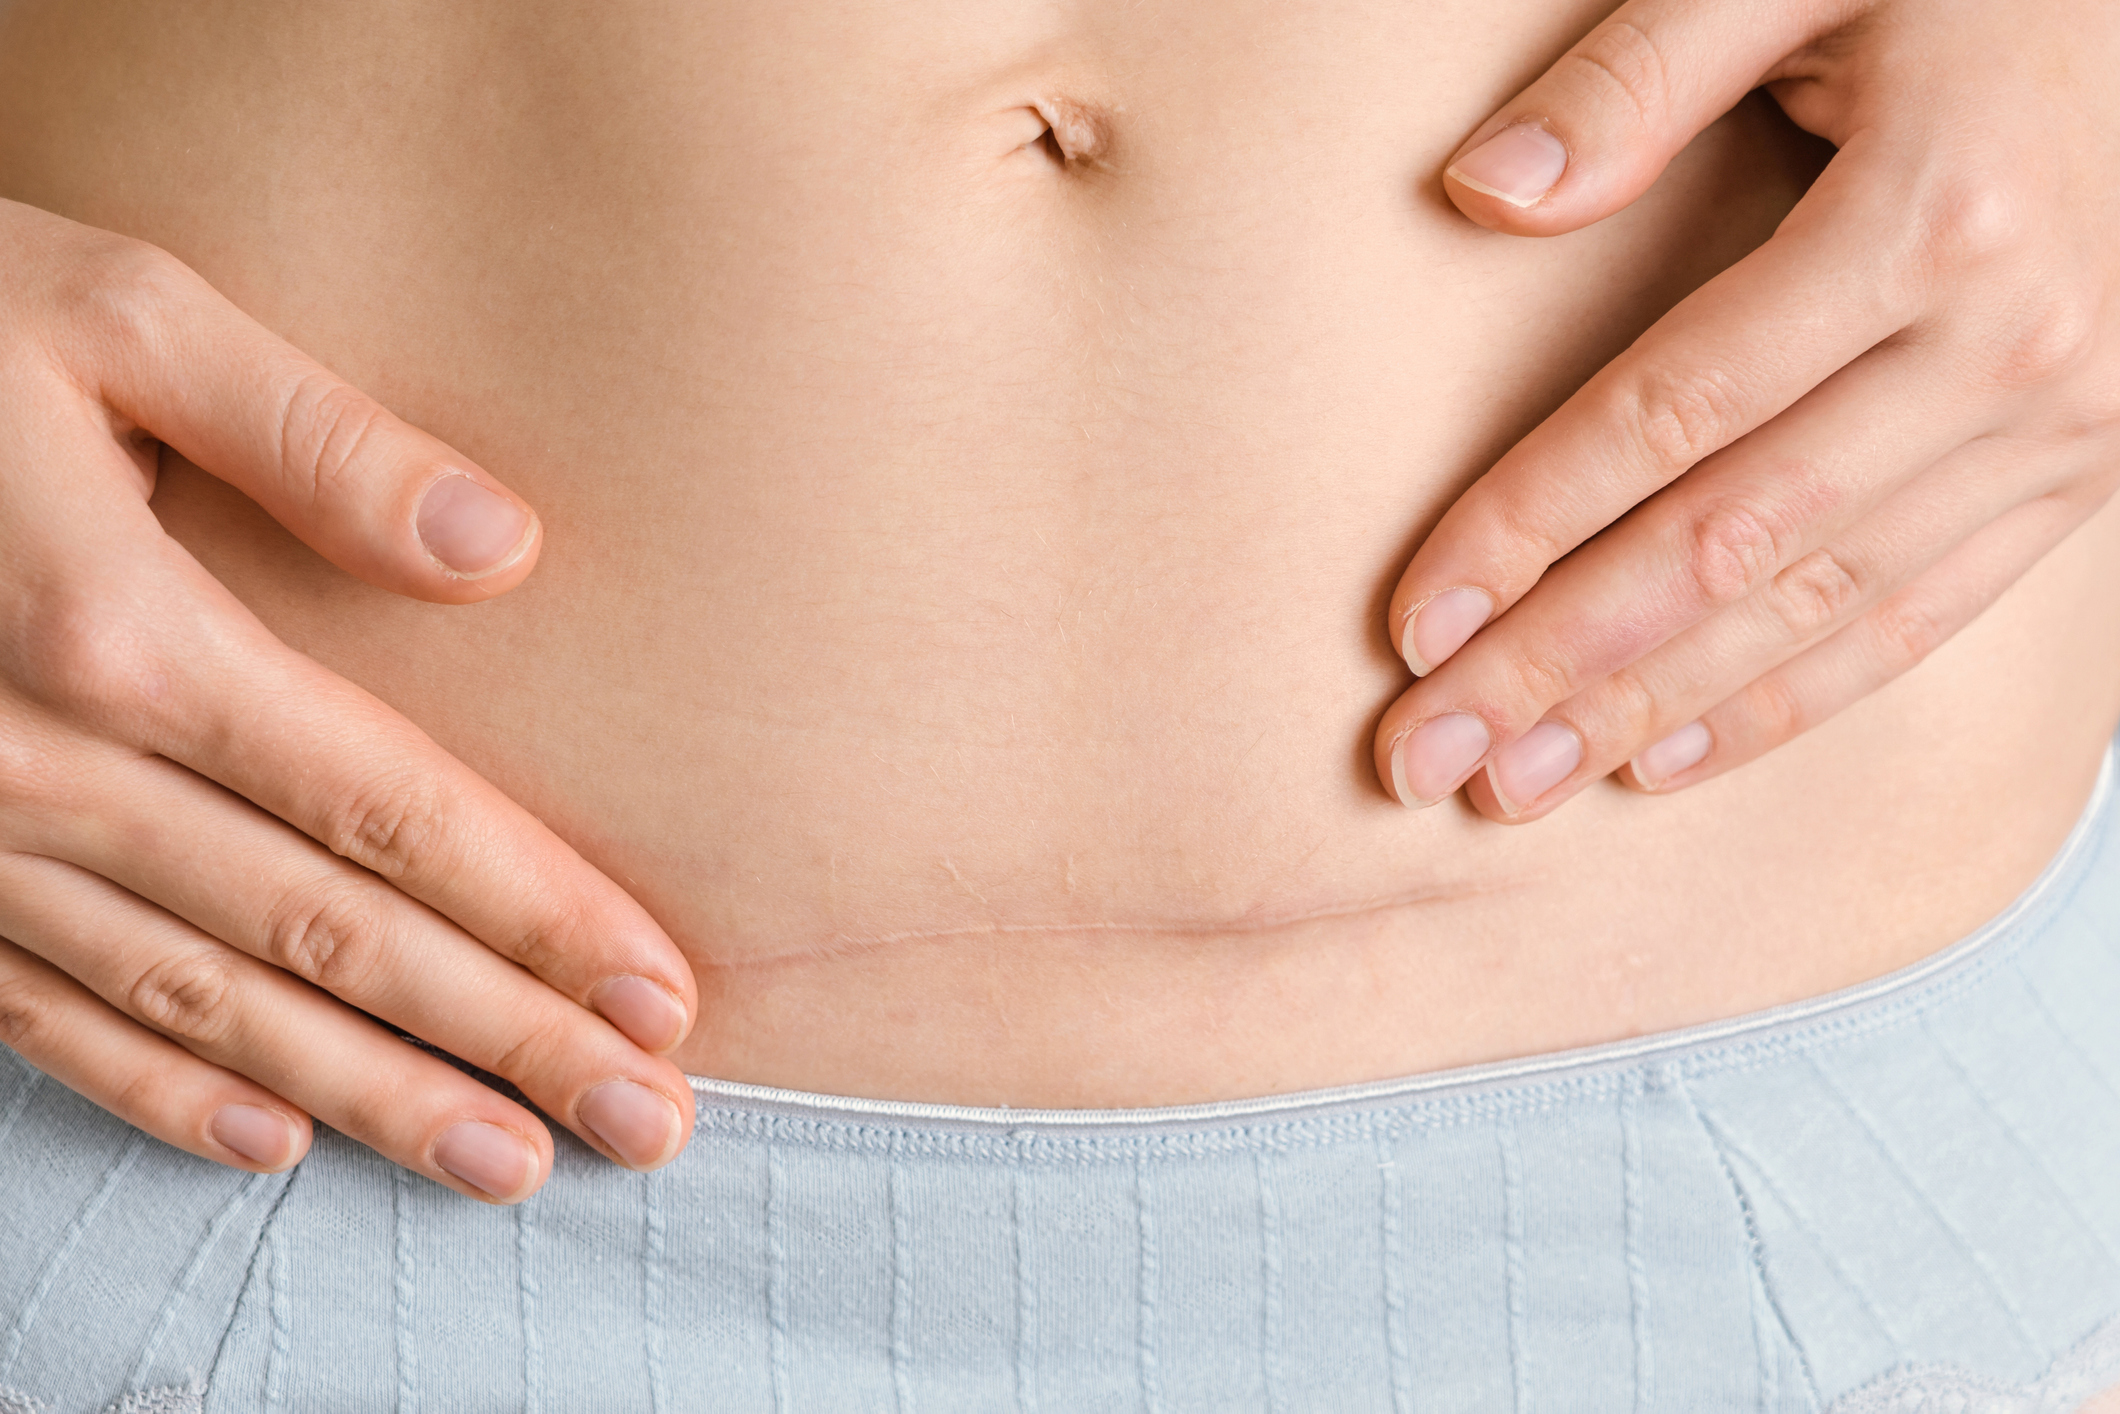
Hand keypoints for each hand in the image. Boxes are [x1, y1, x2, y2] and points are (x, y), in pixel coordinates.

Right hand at [0, 198, 697, 1201]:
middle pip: (326, 937)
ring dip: (368, 1097)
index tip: (657, 995)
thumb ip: (313, 436)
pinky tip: (272, 1142)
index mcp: (125, 635)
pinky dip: (159, 1091)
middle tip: (642, 1122)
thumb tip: (499, 547)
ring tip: (506, 1161)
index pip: (390, 811)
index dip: (538, 915)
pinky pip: (42, 1016)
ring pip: (204, 1006)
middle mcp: (48, 769)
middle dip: (503, 1039)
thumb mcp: (118, 315)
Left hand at [1373, 0, 2119, 817]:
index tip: (1415, 622)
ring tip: (1513, 787)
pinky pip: (1918, 620)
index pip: (1671, 413)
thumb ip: (1641, 74)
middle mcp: (2015, 344)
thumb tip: (1481, 193)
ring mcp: (2067, 424)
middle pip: (1728, 545)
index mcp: (1933, 216)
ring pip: (1814, 610)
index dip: (1528, 525)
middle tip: (1426, 756)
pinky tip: (1665, 759)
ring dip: (1648, 712)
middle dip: (1558, 663)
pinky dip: (1789, 702)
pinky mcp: (2084, 473)